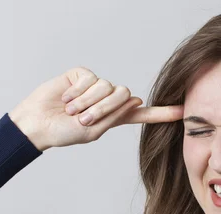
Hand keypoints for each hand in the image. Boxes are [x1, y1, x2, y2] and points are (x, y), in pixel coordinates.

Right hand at [8, 67, 183, 150]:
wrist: (37, 123)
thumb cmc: (63, 132)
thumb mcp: (92, 131)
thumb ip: (114, 117)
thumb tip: (135, 98)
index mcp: (115, 117)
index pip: (142, 114)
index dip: (162, 113)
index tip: (183, 112)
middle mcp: (108, 100)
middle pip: (123, 95)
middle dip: (103, 108)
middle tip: (84, 119)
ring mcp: (95, 86)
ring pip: (107, 86)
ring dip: (88, 101)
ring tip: (72, 110)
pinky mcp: (82, 74)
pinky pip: (90, 78)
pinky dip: (77, 91)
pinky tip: (65, 98)